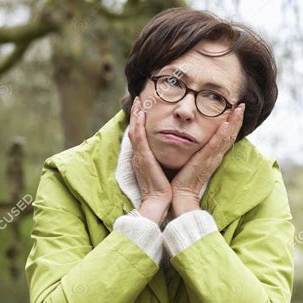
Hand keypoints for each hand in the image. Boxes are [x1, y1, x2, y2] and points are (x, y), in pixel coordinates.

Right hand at [128, 97, 171, 224]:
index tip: (143, 109)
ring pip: (135, 130)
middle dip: (136, 114)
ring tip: (138, 101)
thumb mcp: (161, 172)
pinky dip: (138, 124)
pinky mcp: (142, 158)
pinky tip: (140, 113)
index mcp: (143, 158)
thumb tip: (167, 155)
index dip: (140, 122)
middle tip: (138, 100)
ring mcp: (139, 156)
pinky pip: (138, 137)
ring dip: (136, 115)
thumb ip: (162, 162)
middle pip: (135, 130)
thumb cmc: (163, 190)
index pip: (140, 136)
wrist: (158, 202)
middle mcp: (138, 155)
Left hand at [170, 103, 245, 216]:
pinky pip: (215, 146)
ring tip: (239, 109)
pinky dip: (222, 135)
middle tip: (241, 105)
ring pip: (226, 138)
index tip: (235, 110)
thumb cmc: (181, 180)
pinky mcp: (204, 162)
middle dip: (236, 120)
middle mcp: (214, 157)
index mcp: (211, 156)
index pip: (224, 137)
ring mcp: (211, 159)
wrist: (180, 196)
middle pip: (229, 135)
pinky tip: (226, 124)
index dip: (231, 124)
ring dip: (234, 123)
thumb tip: (190, 141)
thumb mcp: (190, 161)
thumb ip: (193, 152)